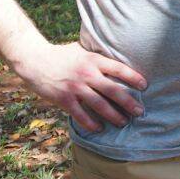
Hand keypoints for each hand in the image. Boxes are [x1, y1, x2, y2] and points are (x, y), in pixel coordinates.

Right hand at [12, 42, 146, 132]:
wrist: (35, 60)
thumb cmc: (61, 54)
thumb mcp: (82, 50)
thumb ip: (97, 57)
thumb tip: (115, 60)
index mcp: (93, 60)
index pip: (118, 69)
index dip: (133, 77)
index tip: (145, 86)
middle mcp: (87, 74)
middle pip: (113, 90)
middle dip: (129, 102)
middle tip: (140, 112)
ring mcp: (75, 87)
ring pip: (99, 104)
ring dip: (113, 115)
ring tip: (123, 122)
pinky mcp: (63, 99)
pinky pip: (80, 114)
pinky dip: (90, 123)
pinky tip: (99, 128)